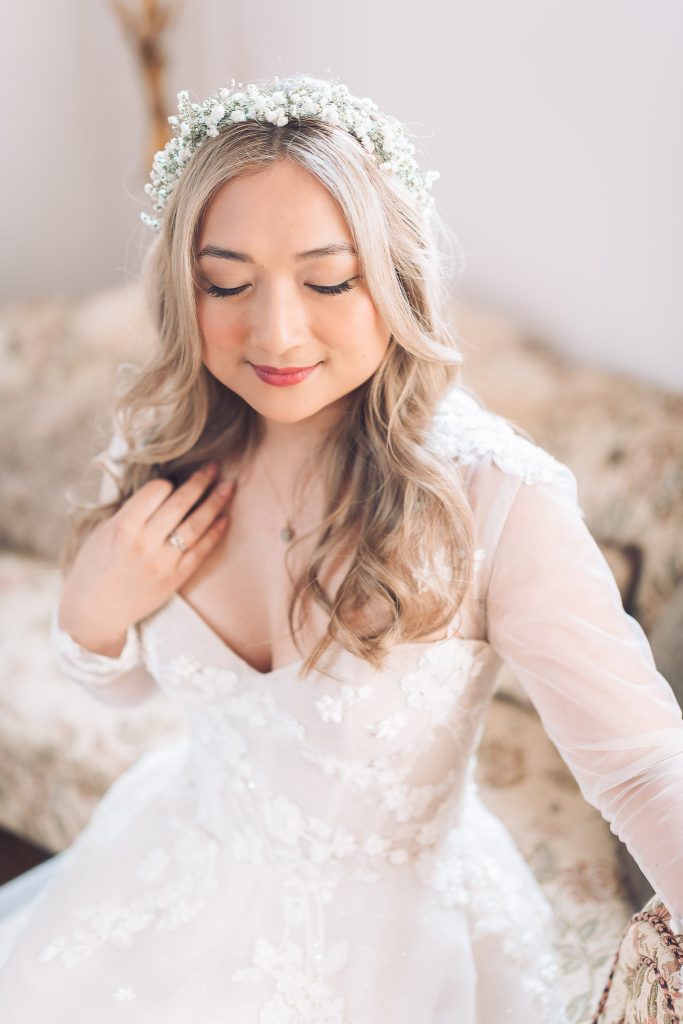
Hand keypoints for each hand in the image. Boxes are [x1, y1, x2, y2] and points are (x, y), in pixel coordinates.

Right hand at [57, 462, 236, 656]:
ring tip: (228, 487)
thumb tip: (161, 492)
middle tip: (214, 467)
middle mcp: (144, 543)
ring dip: (215, 503)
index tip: (169, 484)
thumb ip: (130, 512)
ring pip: (196, 525)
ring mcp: (163, 562)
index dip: (166, 483)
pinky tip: (225, 518)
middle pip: (180, 503)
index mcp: (123, 527)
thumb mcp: (103, 532)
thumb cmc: (94, 567)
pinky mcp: (175, 578)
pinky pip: (201, 551)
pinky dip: (215, 533)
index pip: (155, 491)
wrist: (95, 611)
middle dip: (200, 481)